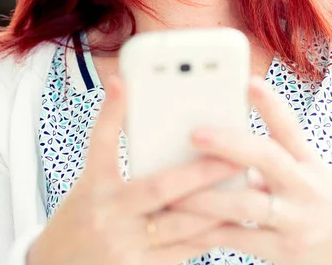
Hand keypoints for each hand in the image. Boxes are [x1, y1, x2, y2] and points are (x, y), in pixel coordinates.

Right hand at [27, 76, 239, 264]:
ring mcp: (126, 248)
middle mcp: (109, 216)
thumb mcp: (89, 179)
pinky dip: (210, 234)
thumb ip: (112, 144)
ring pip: (181, 224)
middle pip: (161, 188)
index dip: (113, 113)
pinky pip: (185, 252)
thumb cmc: (81, 215)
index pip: (103, 143)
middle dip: (204, 171)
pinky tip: (233, 218)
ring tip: (249, 188)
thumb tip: (129, 95)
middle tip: (237, 154)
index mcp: (94, 187)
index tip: (124, 84)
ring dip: (218, 205)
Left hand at [171, 77, 331, 264]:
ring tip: (172, 190)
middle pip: (268, 158)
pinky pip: (238, 239)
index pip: (289, 126)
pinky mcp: (283, 251)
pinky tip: (183, 226)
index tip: (250, 81)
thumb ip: (273, 149)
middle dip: (229, 145)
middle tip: (194, 134)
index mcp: (306, 160)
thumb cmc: (316, 194)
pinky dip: (208, 231)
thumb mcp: (306, 166)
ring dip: (205, 196)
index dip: (270, 103)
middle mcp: (303, 185)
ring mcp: (294, 220)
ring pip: (246, 204)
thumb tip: (225, 129)